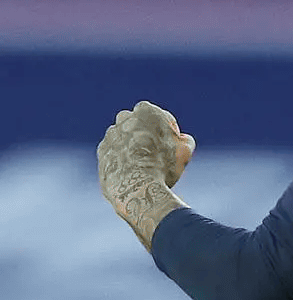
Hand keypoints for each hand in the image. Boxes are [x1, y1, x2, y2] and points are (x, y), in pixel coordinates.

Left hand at [97, 100, 192, 248]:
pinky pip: (113, 152)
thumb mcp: (185, 151)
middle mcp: (125, 119)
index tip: (170, 140)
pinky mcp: (101, 152)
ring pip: (123, 137)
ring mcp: (110, 135)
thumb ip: (184, 140)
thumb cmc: (163, 166)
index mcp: (147, 112)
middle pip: (136, 121)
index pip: (156, 114)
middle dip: (143, 131)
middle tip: (155, 149)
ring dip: (130, 145)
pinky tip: (131, 171)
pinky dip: (121, 158)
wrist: (136, 187)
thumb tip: (181, 139)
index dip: (165, 127)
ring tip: (142, 164)